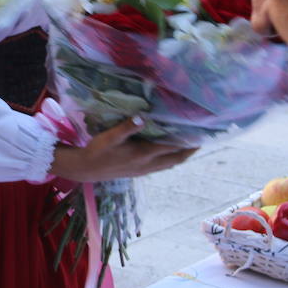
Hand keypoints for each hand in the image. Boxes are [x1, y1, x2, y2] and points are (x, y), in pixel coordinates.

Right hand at [50, 119, 197, 182]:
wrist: (86, 170)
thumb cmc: (97, 151)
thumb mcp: (109, 137)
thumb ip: (127, 127)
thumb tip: (142, 116)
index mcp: (143, 154)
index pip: (172, 147)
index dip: (188, 140)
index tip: (200, 132)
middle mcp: (147, 164)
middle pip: (176, 158)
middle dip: (190, 150)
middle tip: (201, 138)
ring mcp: (144, 169)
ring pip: (170, 164)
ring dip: (182, 155)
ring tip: (191, 144)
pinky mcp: (139, 171)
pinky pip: (162, 166)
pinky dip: (171, 158)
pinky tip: (170, 151)